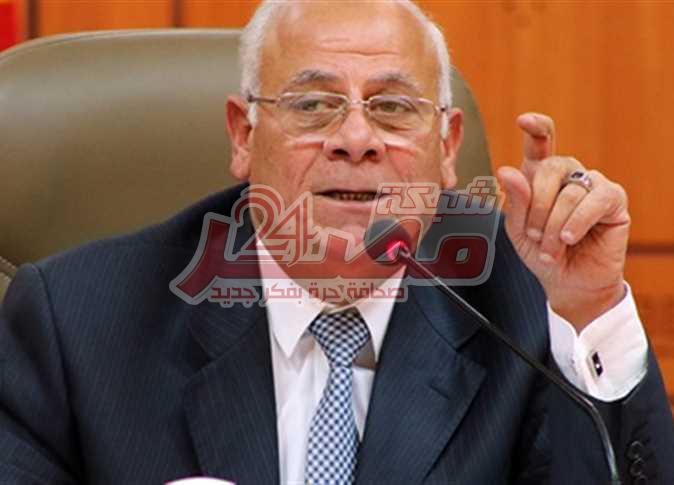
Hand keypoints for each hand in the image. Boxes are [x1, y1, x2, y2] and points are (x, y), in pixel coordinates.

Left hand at [496, 113, 629, 330]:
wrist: (567, 283)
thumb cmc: (542, 253)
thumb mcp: (519, 230)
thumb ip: (515, 201)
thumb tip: (508, 170)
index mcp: (540, 176)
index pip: (540, 143)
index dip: (535, 128)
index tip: (524, 120)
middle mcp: (568, 175)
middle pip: (550, 166)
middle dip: (536, 205)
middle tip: (534, 234)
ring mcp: (592, 184)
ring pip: (569, 191)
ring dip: (554, 225)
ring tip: (552, 248)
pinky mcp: (613, 200)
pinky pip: (595, 200)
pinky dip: (577, 222)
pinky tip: (570, 239)